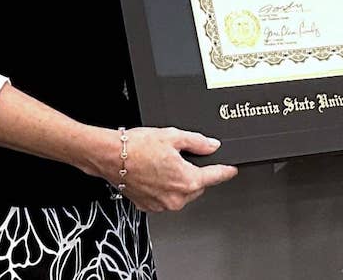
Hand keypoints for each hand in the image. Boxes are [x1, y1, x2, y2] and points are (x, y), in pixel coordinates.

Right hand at [99, 127, 237, 211]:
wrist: (110, 156)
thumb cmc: (137, 147)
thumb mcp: (173, 137)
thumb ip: (197, 142)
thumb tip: (211, 145)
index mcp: (187, 181)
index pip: (216, 176)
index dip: (226, 171)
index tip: (231, 170)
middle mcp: (176, 198)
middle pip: (197, 186)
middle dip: (194, 173)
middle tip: (179, 157)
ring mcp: (162, 204)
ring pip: (181, 193)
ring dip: (178, 181)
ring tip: (162, 164)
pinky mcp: (149, 206)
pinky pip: (164, 198)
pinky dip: (163, 188)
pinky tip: (153, 174)